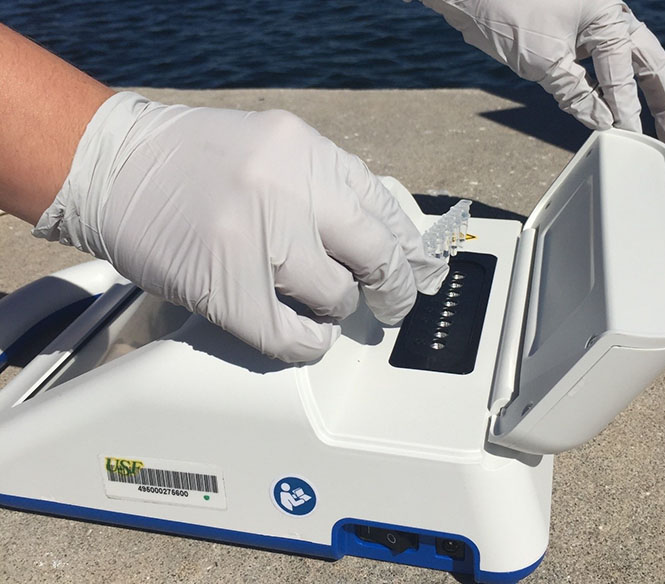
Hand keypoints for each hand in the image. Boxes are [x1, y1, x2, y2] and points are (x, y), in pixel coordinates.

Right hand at [33, 93, 447, 361]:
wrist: (113, 165)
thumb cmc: (191, 160)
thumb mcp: (273, 149)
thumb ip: (324, 186)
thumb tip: (375, 236)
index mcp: (305, 151)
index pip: (385, 208)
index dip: (412, 248)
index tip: (423, 269)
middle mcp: (287, 189)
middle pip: (376, 255)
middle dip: (396, 289)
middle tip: (396, 304)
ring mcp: (257, 239)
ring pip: (336, 298)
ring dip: (336, 310)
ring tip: (323, 306)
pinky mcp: (226, 289)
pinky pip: (292, 337)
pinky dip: (309, 343)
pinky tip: (306, 334)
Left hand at [420, 0, 664, 151]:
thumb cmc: (510, 13)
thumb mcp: (545, 61)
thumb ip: (576, 93)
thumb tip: (604, 123)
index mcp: (608, 18)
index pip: (626, 74)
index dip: (628, 110)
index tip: (630, 139)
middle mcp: (607, 21)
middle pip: (648, 66)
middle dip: (664, 104)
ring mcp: (591, 31)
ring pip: (627, 70)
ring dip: (640, 101)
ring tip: (658, 135)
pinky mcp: (571, 43)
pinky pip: (598, 73)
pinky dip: (607, 96)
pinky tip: (613, 119)